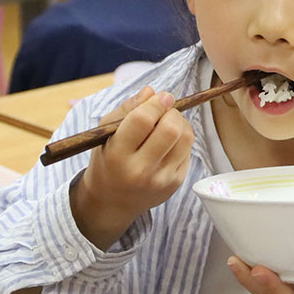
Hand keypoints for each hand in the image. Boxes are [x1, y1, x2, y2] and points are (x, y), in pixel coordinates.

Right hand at [71, 86, 193, 249]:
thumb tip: (151, 91)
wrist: (112, 202)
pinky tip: (168, 142)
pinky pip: (188, 151)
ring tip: (167, 124)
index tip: (161, 96)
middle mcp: (140, 170)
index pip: (143, 120)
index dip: (156, 103)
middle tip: (164, 111)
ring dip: (180, 123)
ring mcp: (161, 179)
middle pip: (171, 128)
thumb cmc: (107, 160)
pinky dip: (181, 140)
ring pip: (186, 138)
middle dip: (171, 112)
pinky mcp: (176, 183)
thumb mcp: (105, 133)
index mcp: (117, 154)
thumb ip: (126, 109)